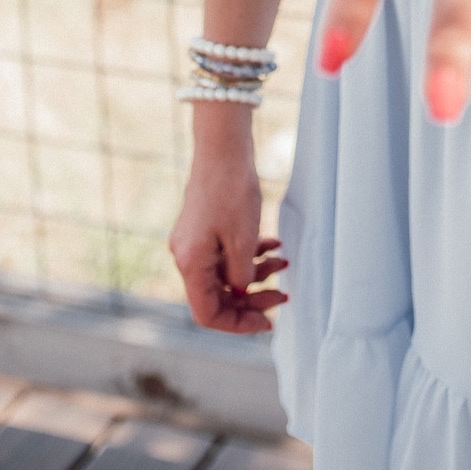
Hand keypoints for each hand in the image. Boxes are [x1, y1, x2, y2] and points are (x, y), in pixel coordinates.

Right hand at [169, 133, 288, 333]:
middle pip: (219, 296)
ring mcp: (194, 242)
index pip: (208, 314)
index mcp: (191, 265)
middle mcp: (186, 257)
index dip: (238, 324)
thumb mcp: (243, 239)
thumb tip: (242, 295)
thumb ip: (241, 277)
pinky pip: (226, 253)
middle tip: (283, 295)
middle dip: (253, 299)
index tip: (267, 321)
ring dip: (256, 273)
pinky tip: (272, 244)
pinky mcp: (204, 228)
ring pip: (226, 274)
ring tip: (283, 261)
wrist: (223, 146)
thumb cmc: (232, 190)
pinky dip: (249, 254)